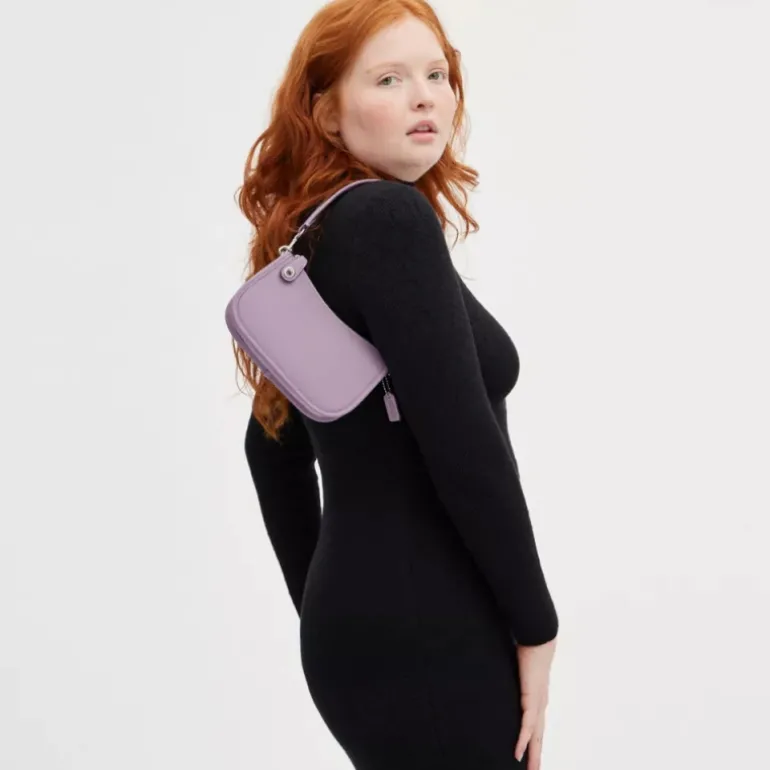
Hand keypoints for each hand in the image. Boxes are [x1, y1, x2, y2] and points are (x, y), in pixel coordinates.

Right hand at [514, 636, 556, 767]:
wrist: (538, 638)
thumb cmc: (528, 647)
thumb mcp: (517, 667)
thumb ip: (512, 675)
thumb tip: (498, 669)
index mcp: (537, 697)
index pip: (536, 724)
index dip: (533, 740)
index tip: (530, 754)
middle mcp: (540, 703)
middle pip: (539, 736)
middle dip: (536, 755)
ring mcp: (538, 702)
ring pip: (536, 735)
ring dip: (533, 754)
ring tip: (531, 769)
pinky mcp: (532, 698)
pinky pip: (527, 725)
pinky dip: (523, 740)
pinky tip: (519, 752)